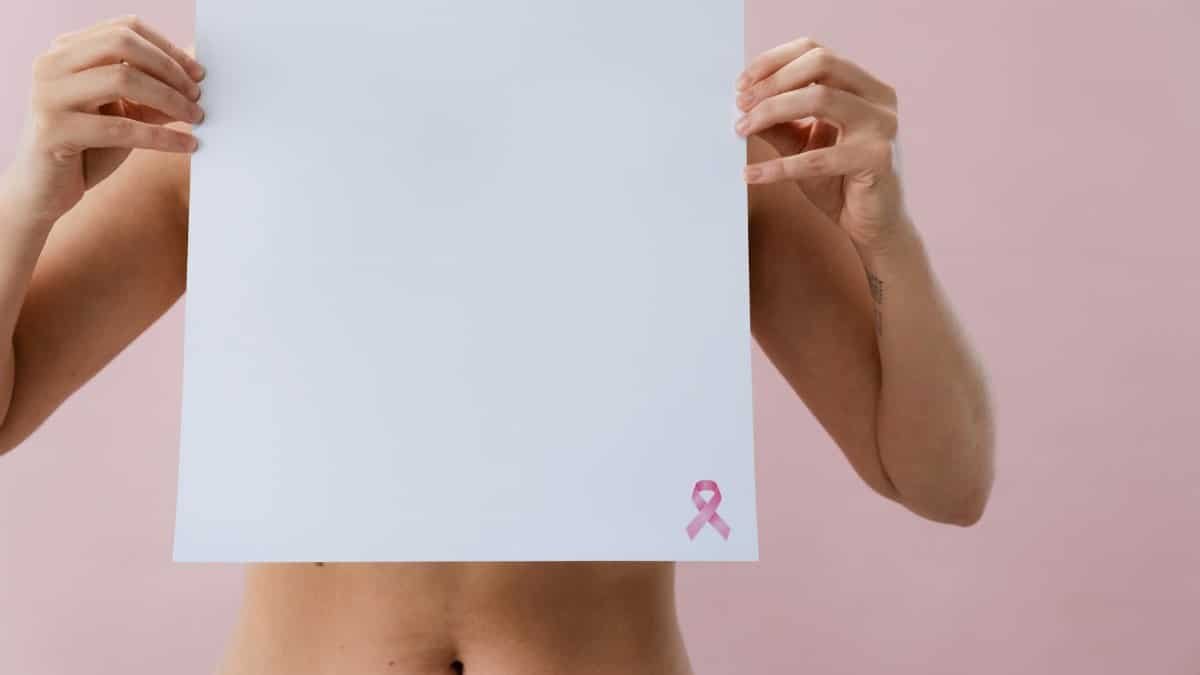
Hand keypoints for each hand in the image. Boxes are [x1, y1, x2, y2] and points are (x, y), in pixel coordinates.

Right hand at [3, 15, 204, 224]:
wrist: (43, 191)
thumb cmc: (87, 149)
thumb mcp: (124, 114)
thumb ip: (152, 93)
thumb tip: (196, 79)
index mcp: (66, 51)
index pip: (124, 28)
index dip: (167, 48)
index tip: (197, 72)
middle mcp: (51, 64)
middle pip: (122, 44)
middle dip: (169, 68)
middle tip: (197, 95)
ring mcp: (48, 95)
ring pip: (122, 79)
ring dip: (170, 99)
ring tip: (196, 117)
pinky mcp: (54, 130)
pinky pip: (120, 128)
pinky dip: (162, 137)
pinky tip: (187, 145)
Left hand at [736, 38, 906, 250]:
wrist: (872, 225)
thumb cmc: (838, 181)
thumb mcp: (802, 144)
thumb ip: (778, 122)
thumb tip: (742, 104)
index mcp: (863, 86)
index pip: (816, 51)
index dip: (775, 61)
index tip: (742, 83)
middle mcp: (879, 98)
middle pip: (822, 63)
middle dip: (773, 81)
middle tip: (741, 104)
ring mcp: (883, 125)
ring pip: (821, 99)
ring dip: (772, 111)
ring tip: (742, 129)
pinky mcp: (878, 158)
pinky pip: (819, 158)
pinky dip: (779, 167)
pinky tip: (752, 174)